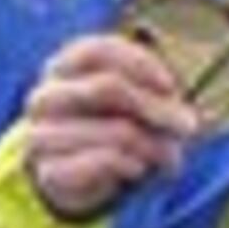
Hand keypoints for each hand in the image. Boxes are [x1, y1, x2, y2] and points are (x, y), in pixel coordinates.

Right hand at [20, 27, 199, 219]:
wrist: (69, 177)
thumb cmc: (106, 127)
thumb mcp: (130, 103)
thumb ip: (154, 98)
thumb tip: (184, 119)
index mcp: (62, 67)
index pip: (99, 51)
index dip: (139, 63)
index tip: (170, 85)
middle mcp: (46, 96)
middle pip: (107, 87)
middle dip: (156, 107)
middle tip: (187, 126)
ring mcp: (41, 134)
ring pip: (116, 131)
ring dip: (154, 145)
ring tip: (170, 157)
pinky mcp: (50, 171)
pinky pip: (107, 162)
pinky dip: (134, 165)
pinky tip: (139, 168)